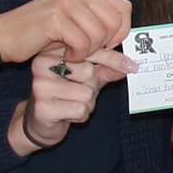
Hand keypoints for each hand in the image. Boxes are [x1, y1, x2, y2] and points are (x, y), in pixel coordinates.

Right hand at [0, 0, 132, 65]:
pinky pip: (83, 43)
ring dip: (89, 51)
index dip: (122, 30)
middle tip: (87, 51)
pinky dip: (77, 55)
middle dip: (105, 43)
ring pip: (100, 33)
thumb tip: (130, 39)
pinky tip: (66, 55)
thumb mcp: (75, 22)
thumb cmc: (42, 33)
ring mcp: (66, 1)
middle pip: (114, 21)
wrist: (6, 36)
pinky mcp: (56, 18)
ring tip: (74, 52)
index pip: (123, 7)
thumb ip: (100, 23)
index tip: (109, 44)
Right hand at [9, 48, 132, 154]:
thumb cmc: (65, 94)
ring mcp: (40, 86)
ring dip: (87, 104)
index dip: (112, 59)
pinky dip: (80, 116)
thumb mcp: (87, 78)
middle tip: (79, 91)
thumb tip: (131, 65)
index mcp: (53, 50)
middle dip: (92, 87)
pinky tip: (67, 114)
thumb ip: (107, 68)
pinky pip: (79, 110)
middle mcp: (42, 64)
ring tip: (72, 103)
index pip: (90, 50)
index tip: (132, 66)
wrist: (40, 122)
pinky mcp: (42, 107)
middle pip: (88, 72)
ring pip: (85, 93)